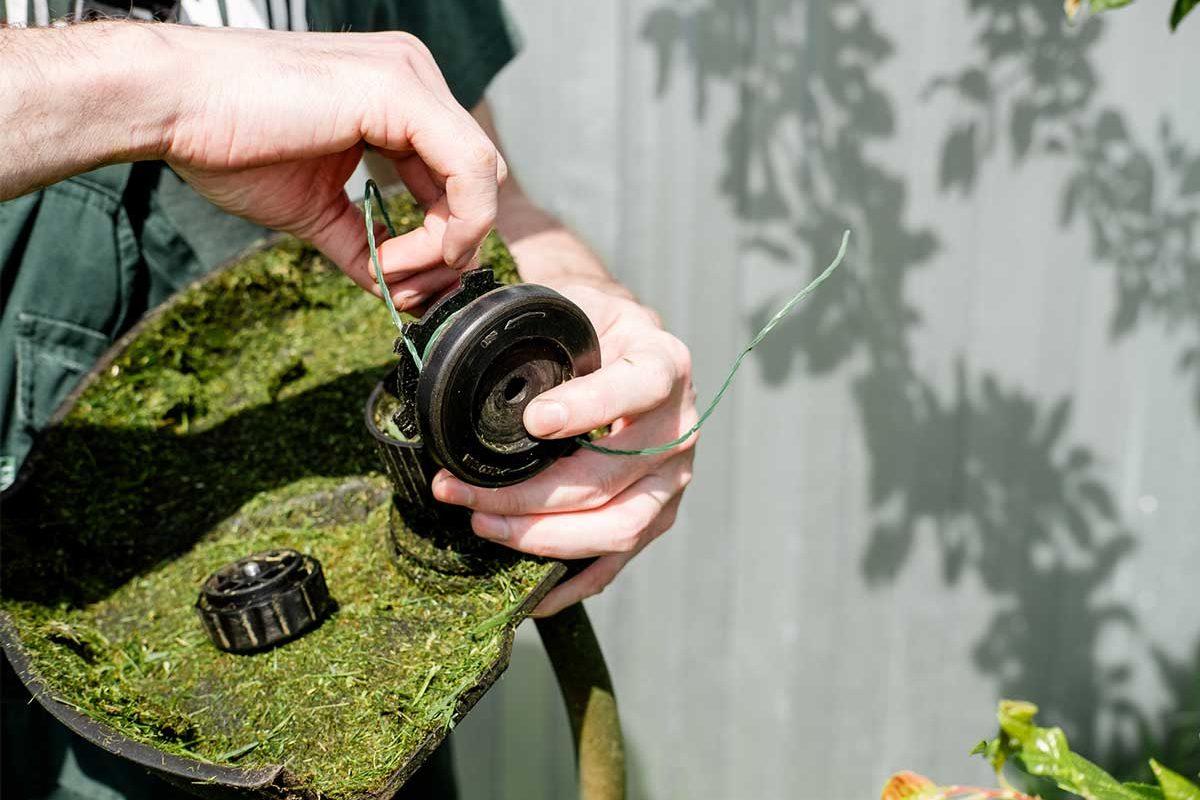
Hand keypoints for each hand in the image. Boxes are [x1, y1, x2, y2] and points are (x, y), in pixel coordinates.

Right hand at [0, 22, 501, 309]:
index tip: (403, 283)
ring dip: (445, 244)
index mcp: (395, 97)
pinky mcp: (400, 90)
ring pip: (483, 178)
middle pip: (477, 179)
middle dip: (451, 247)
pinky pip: (469, 169)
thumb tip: (403, 294)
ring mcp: (410, 76)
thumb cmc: (227, 142)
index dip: (443, 238)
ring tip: (391, 270)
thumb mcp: (315, 209)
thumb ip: (365, 245)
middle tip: (406, 287)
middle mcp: (412, 76)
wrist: (170, 105)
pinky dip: (451, 225)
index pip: (456, 175)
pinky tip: (399, 253)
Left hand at [431, 286, 697, 615]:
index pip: (639, 388)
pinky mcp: (655, 516)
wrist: (622, 343)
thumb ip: (541, 327)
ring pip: (617, 528)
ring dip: (542, 537)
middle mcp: (680, 427)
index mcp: (665, 363)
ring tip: (482, 523)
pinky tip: (528, 591)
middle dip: (529, 493)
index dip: (589, 407)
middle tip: (462, 492)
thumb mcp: (573, 306)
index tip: (533, 421)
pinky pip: (617, 563)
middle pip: (612, 478)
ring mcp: (672, 480)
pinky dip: (572, 583)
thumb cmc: (590, 325)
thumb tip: (467, 356)